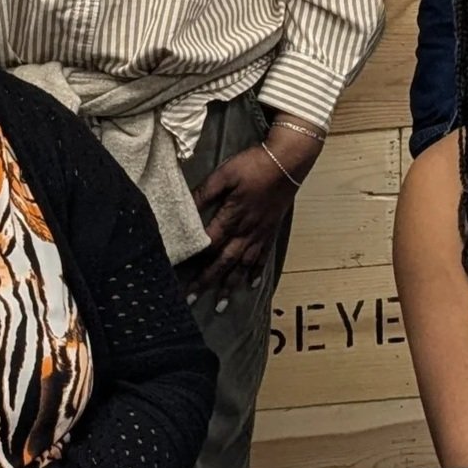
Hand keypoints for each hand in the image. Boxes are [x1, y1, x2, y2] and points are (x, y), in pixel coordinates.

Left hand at [189, 138, 306, 291]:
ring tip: (220, 305)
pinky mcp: (271, 231)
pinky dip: (256, 272)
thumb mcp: (224, 174)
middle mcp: (246, 232)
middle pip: (223, 262)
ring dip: (230, 286)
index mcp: (231, 218)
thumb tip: (184, 208)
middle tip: (191, 300)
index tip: (178, 276)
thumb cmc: (253, 165)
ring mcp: (260, 234)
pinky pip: (262, 257)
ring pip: (242, 266)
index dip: (193, 262)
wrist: (288, 162)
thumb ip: (204, 193)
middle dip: (206, 282)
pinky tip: (251, 285)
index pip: (208, 246)